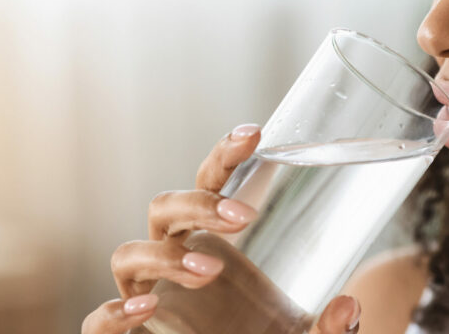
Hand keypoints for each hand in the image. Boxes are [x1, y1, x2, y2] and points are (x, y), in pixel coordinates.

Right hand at [81, 124, 361, 333]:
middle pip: (165, 207)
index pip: (209, 183)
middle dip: (199, 204)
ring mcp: (144, 293)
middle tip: (245, 216)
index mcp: (210, 240)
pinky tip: (146, 308)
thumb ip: (330, 328)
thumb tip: (350, 305)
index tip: (254, 134)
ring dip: (165, 255)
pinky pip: (98, 319)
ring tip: (208, 270)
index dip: (224, 156)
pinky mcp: (125, 333)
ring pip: (128, 252)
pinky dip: (113, 311)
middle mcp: (171, 258)